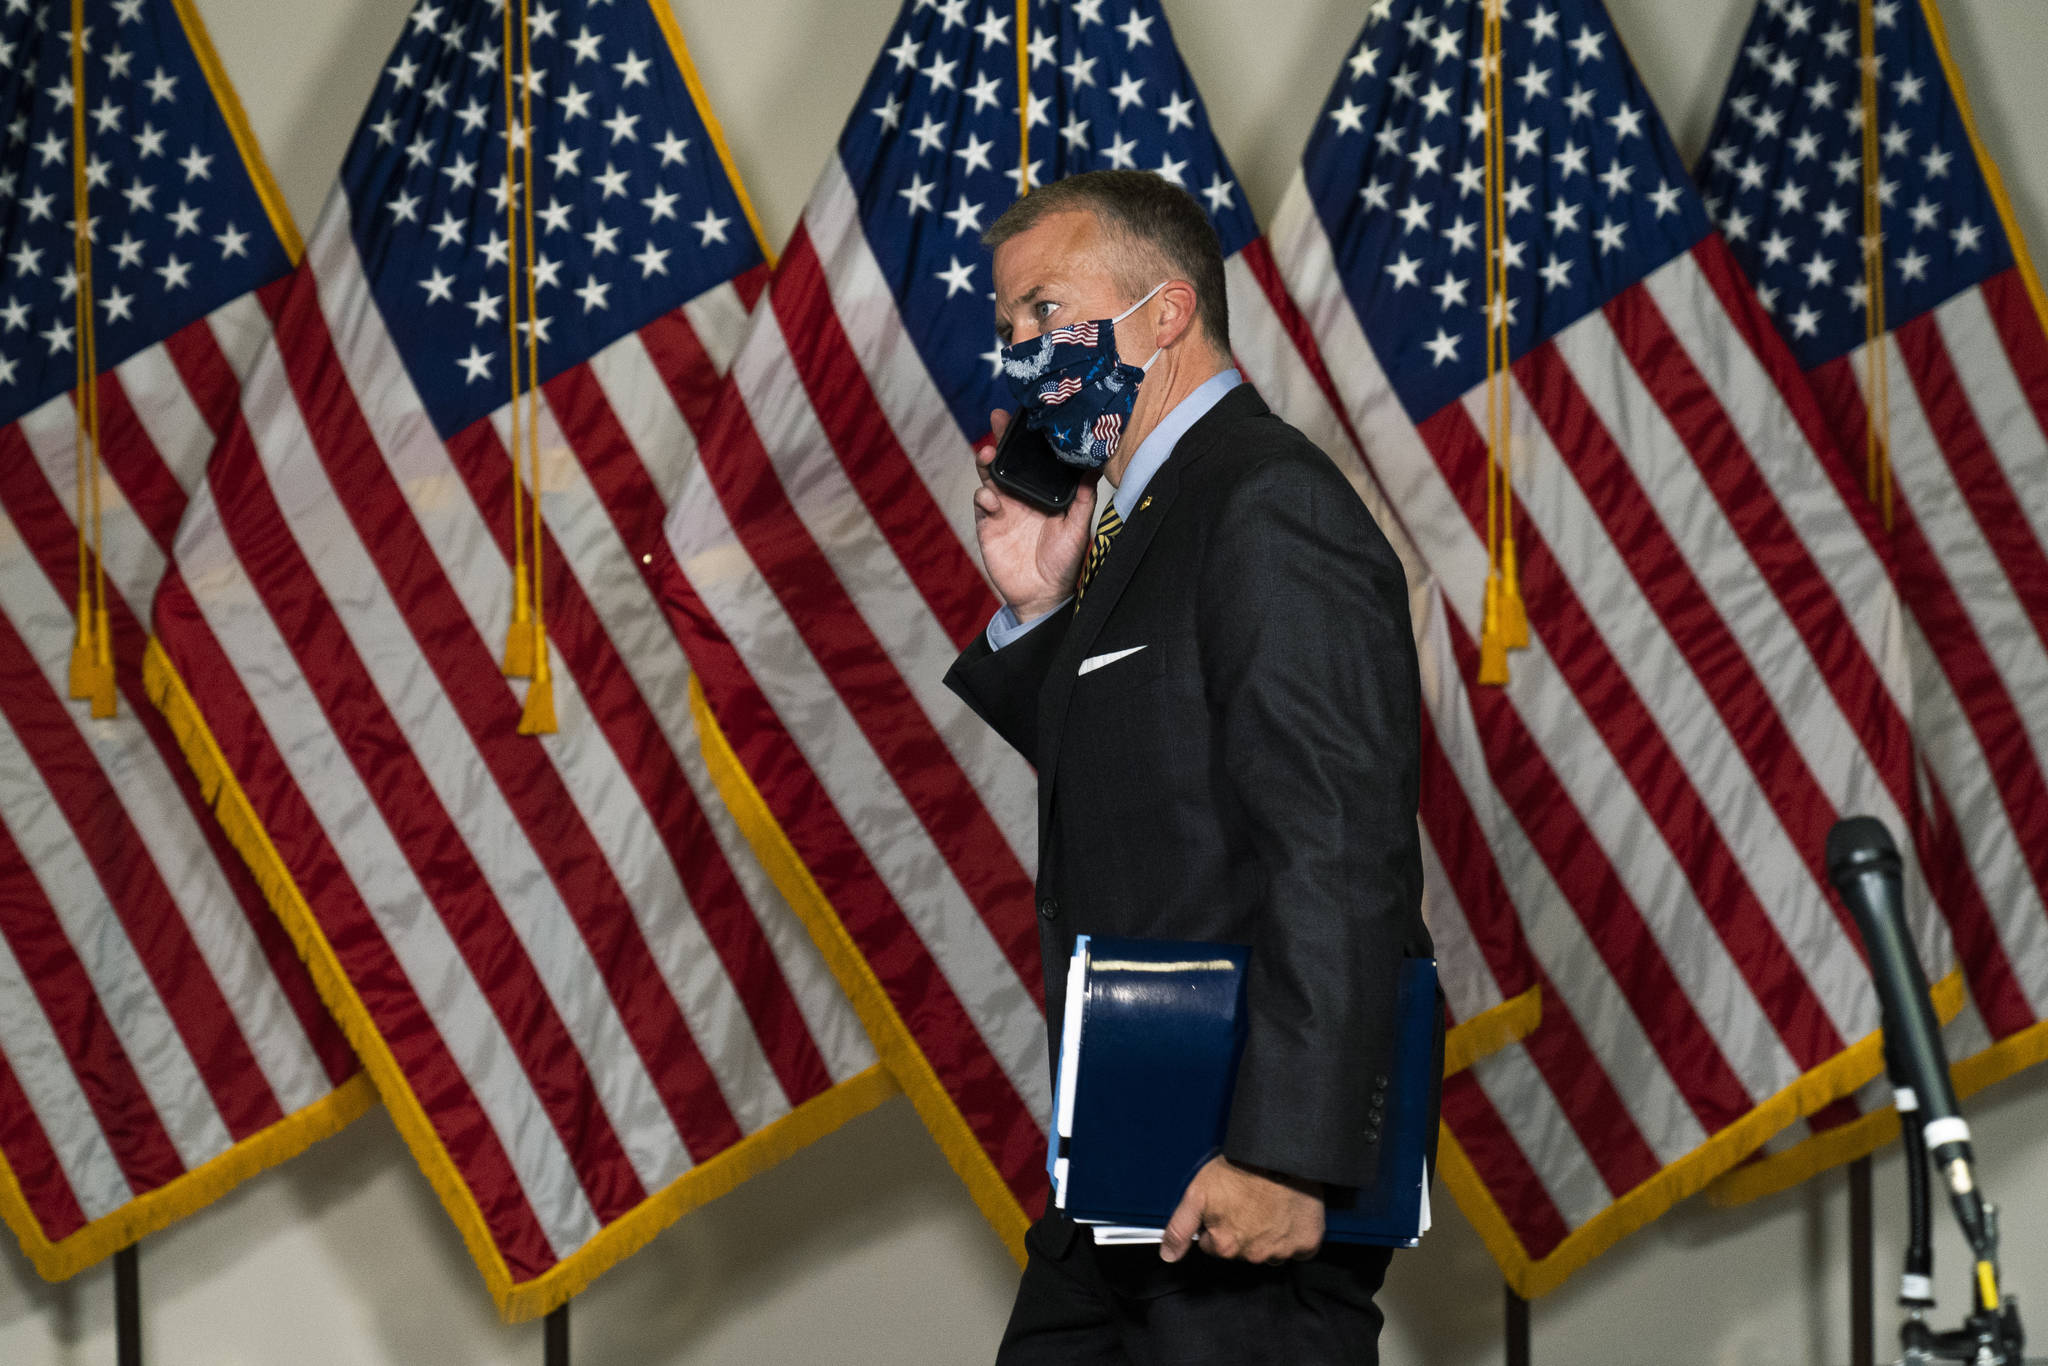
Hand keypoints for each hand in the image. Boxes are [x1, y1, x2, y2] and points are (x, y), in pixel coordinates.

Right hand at [971, 409, 1095, 622]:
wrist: (1043, 595)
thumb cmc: (1064, 562)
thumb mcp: (1079, 528)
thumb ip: (1083, 498)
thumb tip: (1092, 468)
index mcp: (1043, 492)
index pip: (1034, 459)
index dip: (1028, 439)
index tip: (1028, 417)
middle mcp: (1021, 495)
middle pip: (1008, 460)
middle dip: (1002, 439)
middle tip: (999, 419)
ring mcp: (1003, 508)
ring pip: (990, 476)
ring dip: (987, 463)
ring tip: (988, 453)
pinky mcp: (988, 524)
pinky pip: (982, 503)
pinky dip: (984, 496)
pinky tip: (992, 499)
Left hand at [1160, 1156, 1324, 1264]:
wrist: (1278, 1154)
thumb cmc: (1238, 1169)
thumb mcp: (1197, 1193)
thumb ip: (1180, 1228)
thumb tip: (1168, 1256)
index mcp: (1226, 1246)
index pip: (1215, 1246)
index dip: (1218, 1225)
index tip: (1226, 1207)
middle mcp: (1254, 1255)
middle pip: (1243, 1251)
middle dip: (1243, 1232)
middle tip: (1248, 1203)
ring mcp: (1283, 1251)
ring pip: (1271, 1251)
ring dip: (1269, 1235)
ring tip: (1269, 1206)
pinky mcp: (1308, 1243)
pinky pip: (1300, 1249)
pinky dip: (1295, 1236)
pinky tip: (1289, 1215)